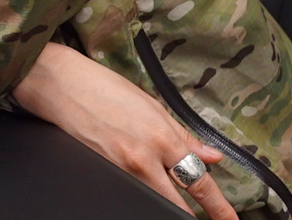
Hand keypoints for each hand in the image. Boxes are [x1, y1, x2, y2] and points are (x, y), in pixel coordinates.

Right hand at [11, 42, 237, 219]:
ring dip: (168, 203)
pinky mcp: (103, 174)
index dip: (218, 207)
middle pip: (177, 203)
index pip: (198, 181)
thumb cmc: (104, 88)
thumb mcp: (152, 105)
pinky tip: (146, 186)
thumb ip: (183, 135)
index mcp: (161, 137)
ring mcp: (121, 170)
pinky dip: (143, 192)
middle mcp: (142, 159)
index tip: (230, 219)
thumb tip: (212, 156)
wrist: (62, 85)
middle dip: (194, 215)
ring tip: (175, 200)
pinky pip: (131, 192)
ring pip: (154, 200)